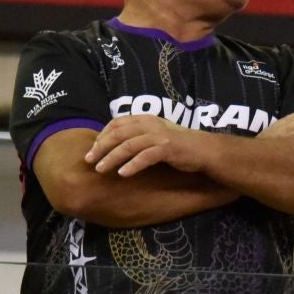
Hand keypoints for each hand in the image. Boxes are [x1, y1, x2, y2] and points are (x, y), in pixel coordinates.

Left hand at [85, 114, 213, 176]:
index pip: (117, 123)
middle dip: (101, 147)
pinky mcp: (167, 148)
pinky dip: (132, 165)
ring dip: (112, 157)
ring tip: (100, 169)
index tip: (93, 148)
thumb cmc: (179, 146)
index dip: (102, 134)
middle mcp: (150, 124)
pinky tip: (123, 174)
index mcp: (146, 119)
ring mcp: (159, 136)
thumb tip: (115, 144)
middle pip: (118, 133)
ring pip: (128, 145)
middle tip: (89, 160)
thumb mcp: (156, 136)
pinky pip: (145, 157)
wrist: (205, 150)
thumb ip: (138, 136)